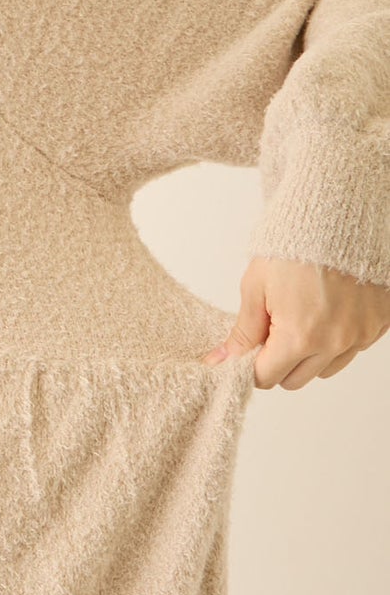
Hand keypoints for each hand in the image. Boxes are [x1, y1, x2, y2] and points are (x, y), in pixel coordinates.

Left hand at [199, 257, 389, 389]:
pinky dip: (336, 339)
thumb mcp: (256, 287)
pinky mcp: (380, 324)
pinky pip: (352, 349)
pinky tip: (328, 311)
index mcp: (300, 336)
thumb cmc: (293, 245)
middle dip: (279, 362)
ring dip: (309, 354)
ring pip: (325, 368)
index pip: (266, 378)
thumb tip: (220, 362)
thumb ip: (242, 332)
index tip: (251, 345)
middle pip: (295, 380)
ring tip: (303, 315)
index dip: (253, 364)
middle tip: (275, 328)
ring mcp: (362, 334)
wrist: (338, 214)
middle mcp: (336, 342)